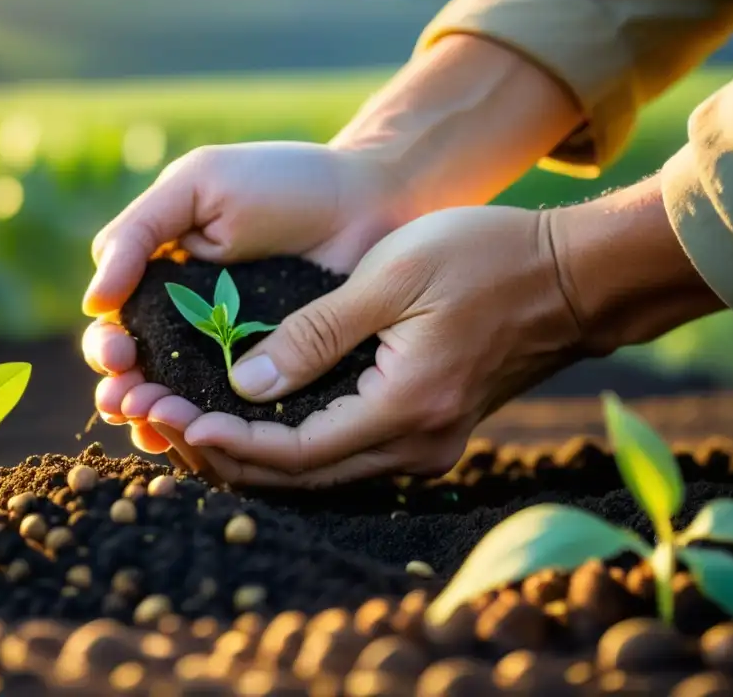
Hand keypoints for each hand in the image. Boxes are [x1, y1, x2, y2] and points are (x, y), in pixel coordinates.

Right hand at [82, 141, 411, 455]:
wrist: (371, 198)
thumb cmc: (282, 181)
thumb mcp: (198, 186)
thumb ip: (139, 232)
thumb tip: (94, 303)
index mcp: (163, 278)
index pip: (117, 323)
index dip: (107, 345)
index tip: (117, 354)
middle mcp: (191, 323)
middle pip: (140, 372)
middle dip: (124, 391)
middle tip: (127, 401)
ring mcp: (234, 356)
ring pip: (181, 400)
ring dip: (156, 419)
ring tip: (151, 425)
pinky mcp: (278, 378)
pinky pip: (239, 414)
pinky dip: (213, 431)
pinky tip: (196, 442)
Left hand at [100, 205, 584, 485]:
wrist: (569, 276)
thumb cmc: (483, 258)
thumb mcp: (391, 279)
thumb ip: (316, 335)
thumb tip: (247, 384)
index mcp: (405, 410)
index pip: (296, 452)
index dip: (230, 441)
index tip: (174, 420)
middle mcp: (415, 445)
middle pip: (302, 476)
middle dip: (227, 455)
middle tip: (163, 426)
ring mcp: (424, 443)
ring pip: (321, 470)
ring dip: (254, 452)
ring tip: (190, 424)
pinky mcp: (426, 428)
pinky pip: (344, 451)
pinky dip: (292, 442)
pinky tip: (253, 419)